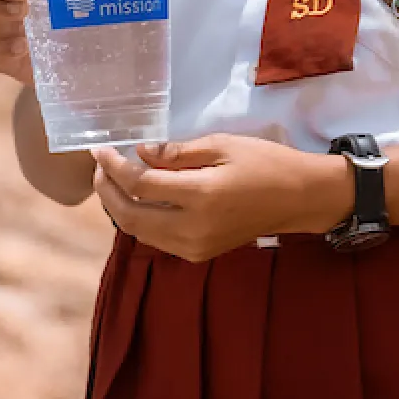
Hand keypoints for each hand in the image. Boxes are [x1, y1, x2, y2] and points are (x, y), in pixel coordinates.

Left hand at [89, 136, 351, 262]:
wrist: (298, 198)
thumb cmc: (265, 163)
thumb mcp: (222, 144)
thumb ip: (178, 152)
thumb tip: (140, 153)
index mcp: (201, 195)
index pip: (140, 185)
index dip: (114, 167)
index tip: (100, 150)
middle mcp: (192, 228)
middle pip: (130, 216)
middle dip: (107, 191)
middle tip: (100, 167)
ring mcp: (194, 246)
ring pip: (139, 233)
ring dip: (118, 208)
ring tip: (112, 181)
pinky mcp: (198, 254)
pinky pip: (156, 240)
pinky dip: (139, 220)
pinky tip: (137, 200)